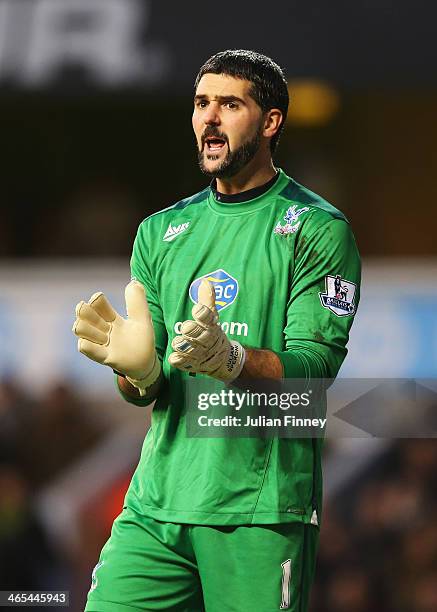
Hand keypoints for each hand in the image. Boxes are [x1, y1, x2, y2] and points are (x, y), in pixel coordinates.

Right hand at [72, 280, 159, 394]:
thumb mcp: (143, 318)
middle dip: (84, 311)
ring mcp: (102, 343)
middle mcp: (104, 329)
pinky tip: (90, 343)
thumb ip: (137, 302)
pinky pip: (88, 349)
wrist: (148, 363)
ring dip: (87, 328)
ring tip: (100, 332)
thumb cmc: (142, 340)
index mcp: (112, 318)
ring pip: (82, 331)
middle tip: (89, 309)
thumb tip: (133, 282)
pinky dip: (86, 345)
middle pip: (84, 315)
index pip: (98, 304)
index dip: (96, 300)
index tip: (98, 298)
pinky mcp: (105, 357)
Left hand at [168, 279, 244, 381]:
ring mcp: (200, 353)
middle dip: (193, 331)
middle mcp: (207, 340)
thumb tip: (206, 282)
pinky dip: (179, 360)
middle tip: (186, 327)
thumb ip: (207, 299)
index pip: (209, 318)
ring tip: (178, 342)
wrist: (222, 358)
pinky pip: (184, 363)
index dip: (203, 314)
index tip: (197, 309)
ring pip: (192, 350)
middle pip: (200, 335)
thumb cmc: (211, 331)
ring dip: (184, 346)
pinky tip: (174, 357)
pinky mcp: (192, 364)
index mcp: (211, 325)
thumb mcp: (212, 315)